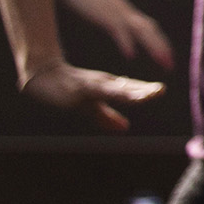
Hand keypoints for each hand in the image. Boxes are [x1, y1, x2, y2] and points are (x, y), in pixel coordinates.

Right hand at [19, 60, 163, 130]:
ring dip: (129, 91)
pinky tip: (114, 92)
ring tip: (144, 93)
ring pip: (113, 89)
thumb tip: (126, 127)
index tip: (161, 90)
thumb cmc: (69, 88)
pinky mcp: (77, 89)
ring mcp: (91, 85)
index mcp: (109, 87)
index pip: (131, 89)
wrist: (43, 76)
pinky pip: (94, 91)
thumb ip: (106, 116)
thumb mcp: (90, 106)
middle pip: (126, 88)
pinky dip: (105, 92)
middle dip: (143, 90)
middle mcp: (104, 84)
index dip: (146, 91)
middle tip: (160, 90)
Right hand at [54, 0, 172, 70]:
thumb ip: (108, 16)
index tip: (167, 58)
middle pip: (150, 29)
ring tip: (163, 61)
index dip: (158, 42)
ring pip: (141, 29)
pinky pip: (117, 28)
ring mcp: (115, 10)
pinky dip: (126, 41)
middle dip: (162, 47)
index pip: (147, 27)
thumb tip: (115, 25)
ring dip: (154, 46)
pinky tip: (131, 55)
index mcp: (123, 10)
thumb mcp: (98, 7)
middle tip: (171, 65)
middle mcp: (124, 10)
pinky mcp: (102, 12)